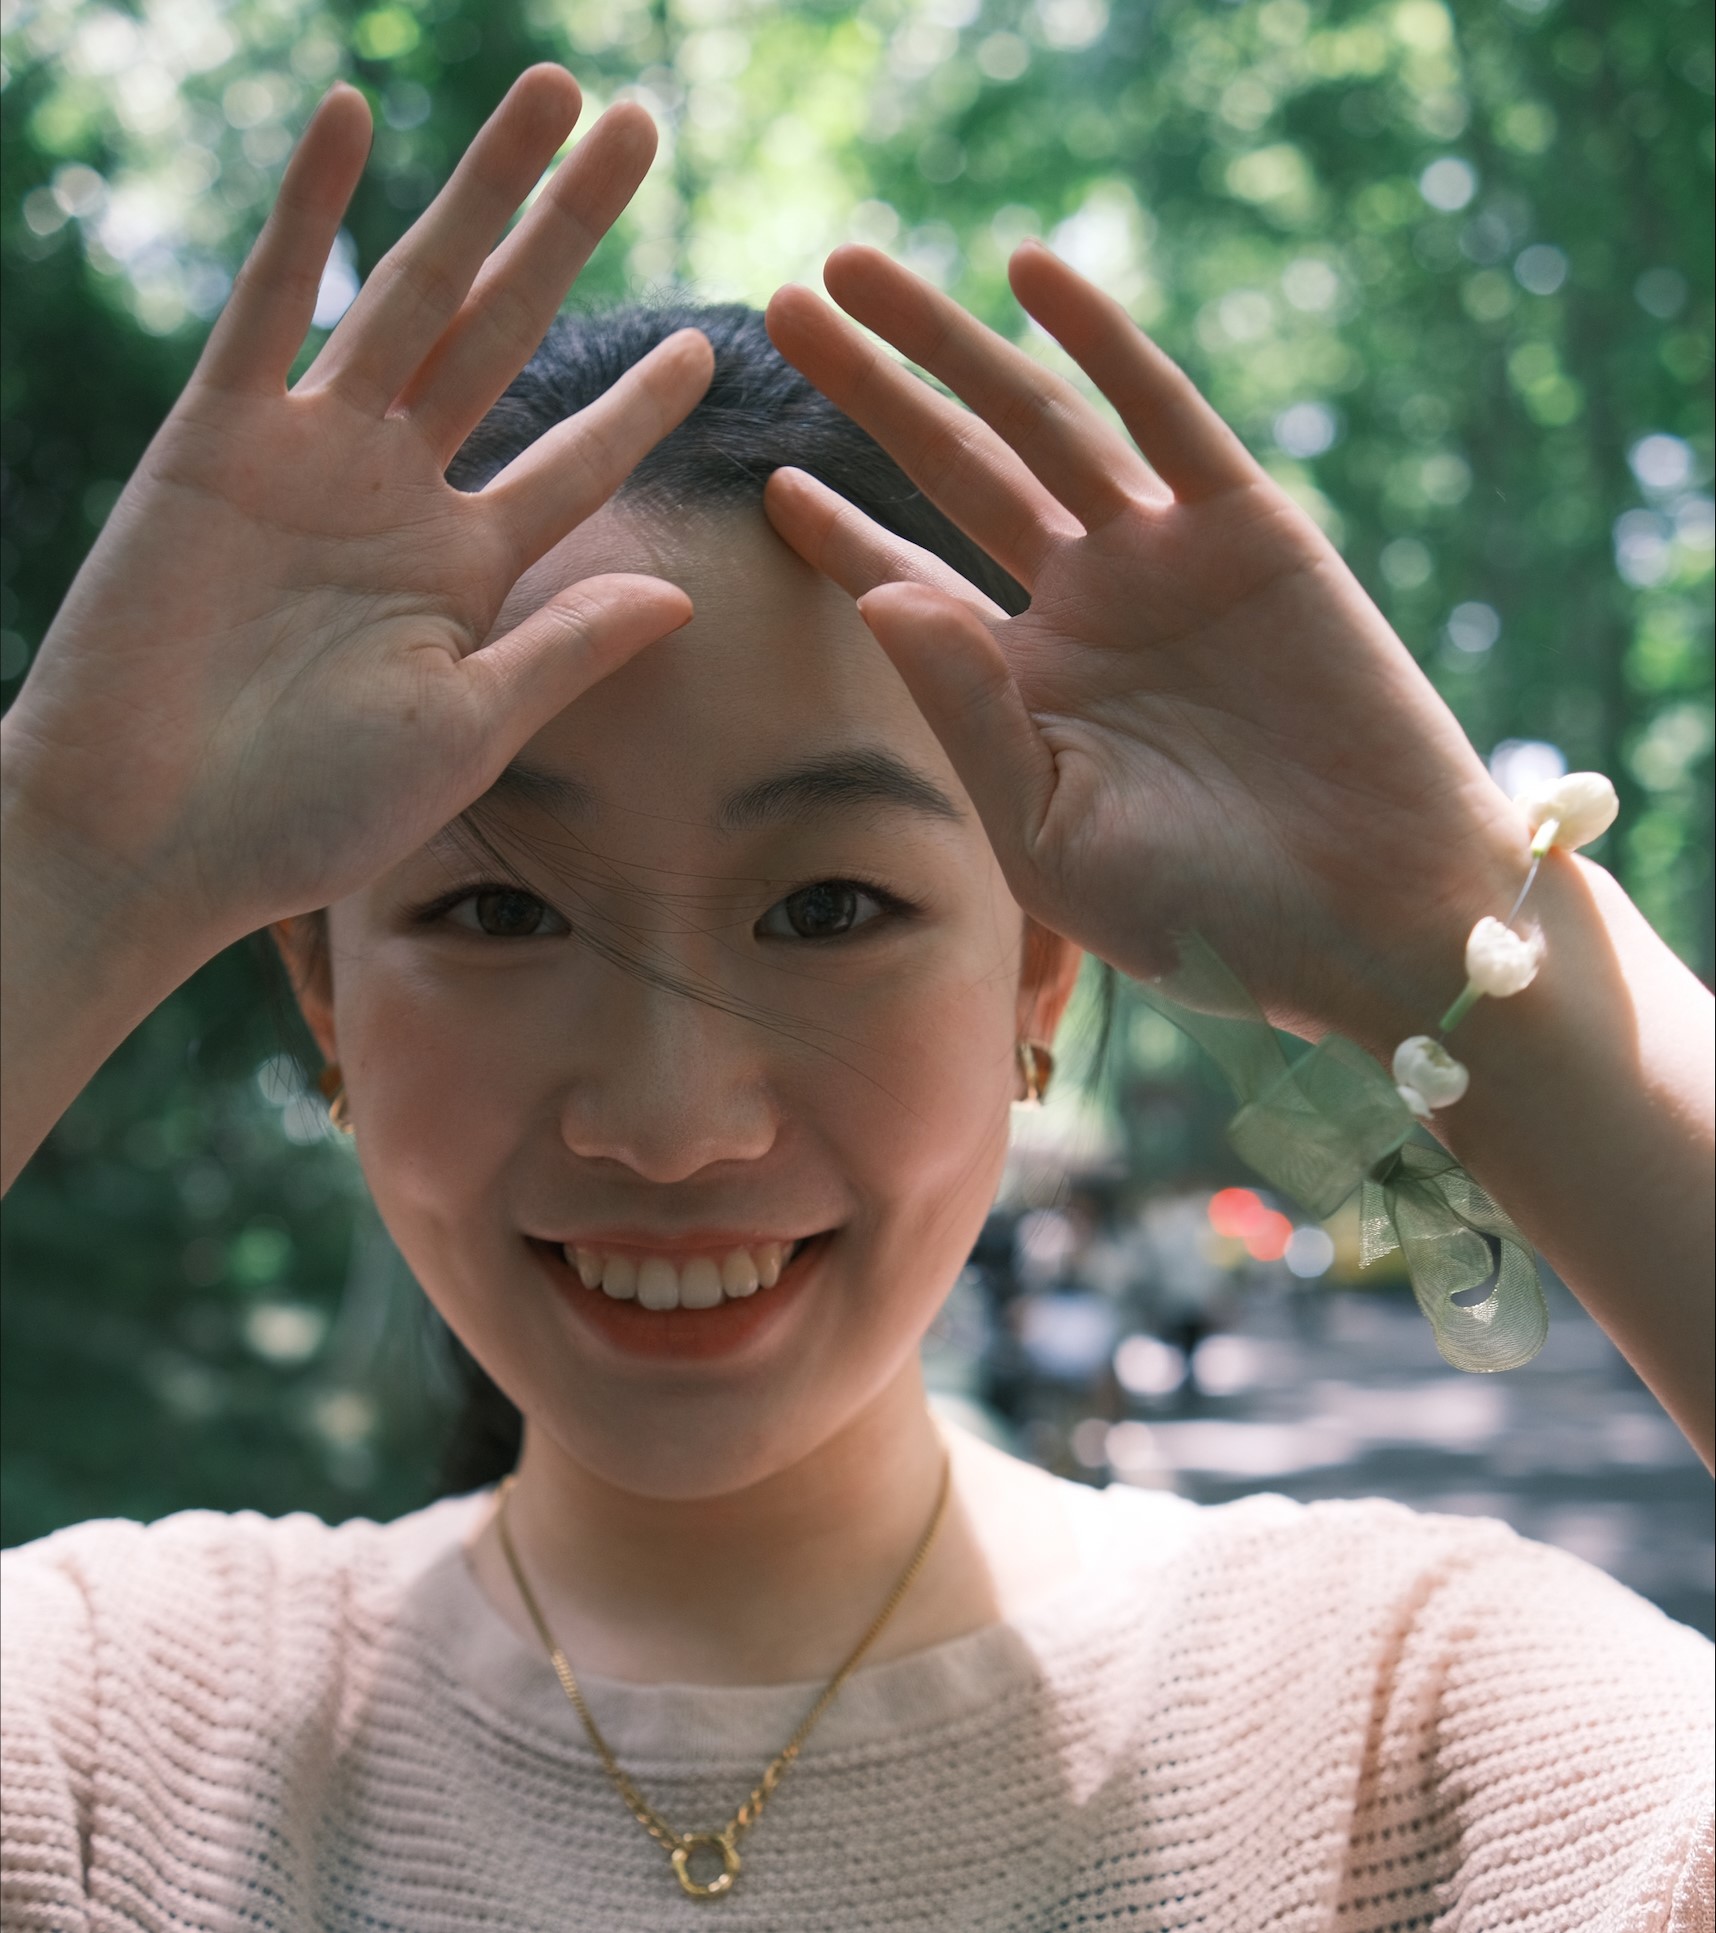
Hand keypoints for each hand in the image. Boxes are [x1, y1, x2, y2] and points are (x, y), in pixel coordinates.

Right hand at [1, 67, 712, 953]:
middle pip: (508, 335)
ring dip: (478, 192)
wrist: (152, 835)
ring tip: (551, 94)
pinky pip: (266, 306)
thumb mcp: (466, 729)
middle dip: (571, 232)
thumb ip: (566, 651)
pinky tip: (354, 119)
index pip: (575, 465)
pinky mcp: (215, 437)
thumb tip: (679, 596)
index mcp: (465, 572)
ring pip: (413, 292)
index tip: (710, 350)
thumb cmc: (310, 812)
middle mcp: (397, 495)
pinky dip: (306, 215)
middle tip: (640, 128)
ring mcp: (309, 456)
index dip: (640, 407)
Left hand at [763, 245, 1525, 1047]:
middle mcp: (1086, 611)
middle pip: (955, 474)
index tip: (771, 481)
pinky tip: (1027, 273)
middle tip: (783, 308)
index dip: (839, 531)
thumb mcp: (1050, 835)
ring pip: (1038, 423)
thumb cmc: (1207, 915)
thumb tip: (877, 594)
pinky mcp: (1250, 528)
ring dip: (950, 345)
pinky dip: (1100, 342)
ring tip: (853, 270)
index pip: (912, 584)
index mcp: (1028, 694)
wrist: (1374, 922)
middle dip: (873, 392)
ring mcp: (1164, 562)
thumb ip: (965, 715)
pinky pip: (1162, 415)